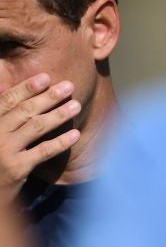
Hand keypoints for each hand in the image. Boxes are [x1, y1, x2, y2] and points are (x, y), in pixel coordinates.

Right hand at [0, 74, 79, 198]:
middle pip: (24, 111)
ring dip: (58, 115)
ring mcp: (3, 151)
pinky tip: (76, 134)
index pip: (7, 100)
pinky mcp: (16, 169)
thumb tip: (7, 86)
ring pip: (35, 128)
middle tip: (69, 86)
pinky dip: (61, 142)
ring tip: (76, 106)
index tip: (45, 77)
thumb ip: (1, 114)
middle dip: (48, 97)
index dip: (26, 88)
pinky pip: (43, 152)